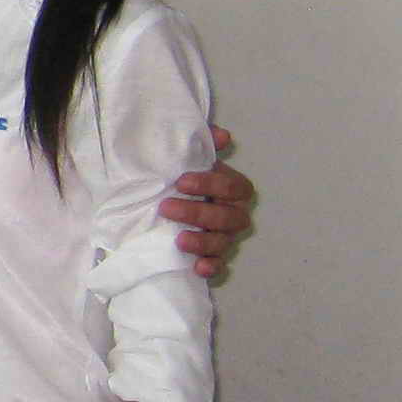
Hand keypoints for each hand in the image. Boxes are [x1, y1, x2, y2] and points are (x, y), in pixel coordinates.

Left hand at [157, 124, 253, 278]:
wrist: (173, 198)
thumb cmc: (187, 178)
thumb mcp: (192, 158)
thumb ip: (205, 144)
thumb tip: (221, 134)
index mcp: (234, 189)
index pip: (232, 186)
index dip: (210, 184)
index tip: (181, 181)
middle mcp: (235, 214)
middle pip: (227, 217)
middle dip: (197, 213)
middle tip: (166, 207)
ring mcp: (226, 237)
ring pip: (223, 242)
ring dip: (202, 242)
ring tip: (179, 239)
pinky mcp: (215, 256)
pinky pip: (219, 265)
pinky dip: (211, 267)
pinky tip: (198, 268)